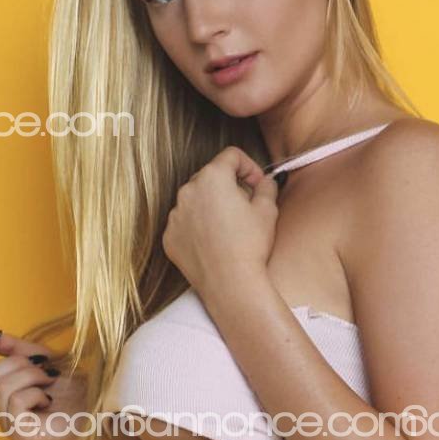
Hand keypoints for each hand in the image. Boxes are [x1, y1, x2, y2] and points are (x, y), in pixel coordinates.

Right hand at [0, 326, 87, 439]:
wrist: (97, 404)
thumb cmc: (71, 385)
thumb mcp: (39, 357)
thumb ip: (11, 346)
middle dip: (16, 363)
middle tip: (43, 368)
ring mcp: (8, 426)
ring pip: (1, 387)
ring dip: (31, 376)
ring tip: (49, 382)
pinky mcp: (19, 435)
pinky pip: (15, 401)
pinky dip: (36, 393)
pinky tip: (49, 401)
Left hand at [162, 146, 279, 300]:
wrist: (230, 283)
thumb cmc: (249, 246)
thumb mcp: (268, 210)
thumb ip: (267, 187)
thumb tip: (265, 182)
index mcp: (212, 177)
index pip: (231, 156)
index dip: (249, 166)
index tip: (256, 183)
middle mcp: (188, 191)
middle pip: (211, 177)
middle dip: (229, 186)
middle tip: (246, 206)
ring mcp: (175, 215)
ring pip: (196, 201)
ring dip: (212, 207)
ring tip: (230, 229)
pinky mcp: (170, 236)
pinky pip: (185, 223)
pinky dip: (198, 228)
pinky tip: (215, 243)